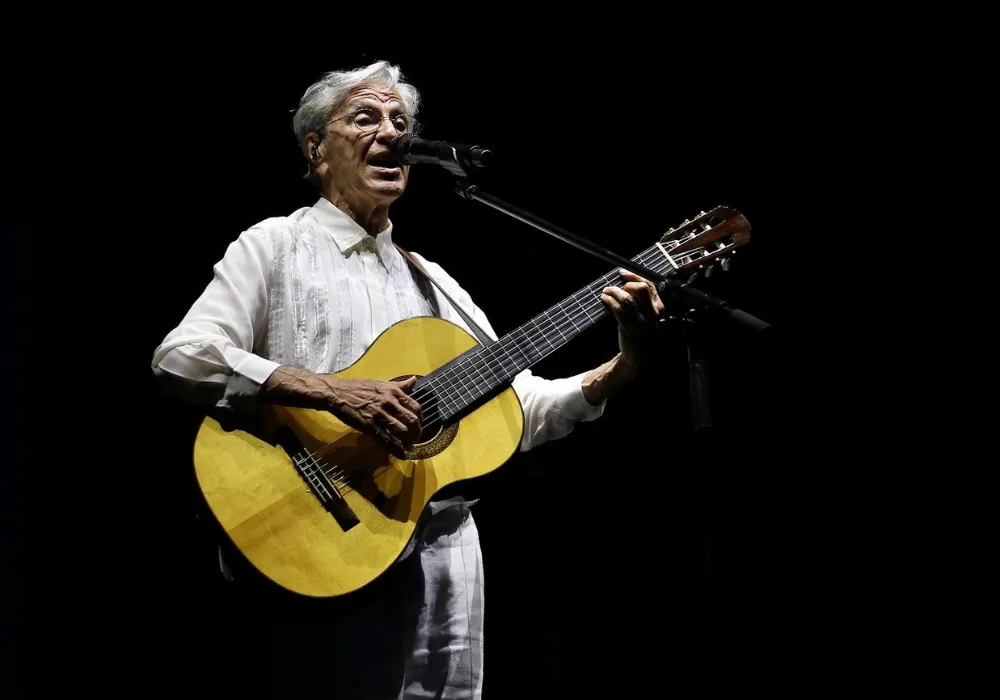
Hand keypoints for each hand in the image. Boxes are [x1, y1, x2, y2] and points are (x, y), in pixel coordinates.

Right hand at [262, 367, 421, 455]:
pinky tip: (401, 454)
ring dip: (408, 442)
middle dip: (417, 433)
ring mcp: (379, 415)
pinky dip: (396, 449)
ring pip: (401, 431)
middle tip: (416, 439)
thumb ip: (399, 385)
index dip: (421, 419)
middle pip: (411, 421)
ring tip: (410, 448)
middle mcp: (389, 403)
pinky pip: (386, 440)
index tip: (420, 425)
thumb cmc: (360, 388)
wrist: (338, 394)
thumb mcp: (381, 383)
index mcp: (393, 392)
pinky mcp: (369, 426)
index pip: (415, 407)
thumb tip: (415, 380)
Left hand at [600, 269, 665, 374]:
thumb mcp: (648, 316)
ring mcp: (641, 320)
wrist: (641, 357)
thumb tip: (627, 284)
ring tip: (606, 291)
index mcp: (658, 307)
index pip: (649, 285)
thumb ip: (643, 302)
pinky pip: (619, 310)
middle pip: (642, 288)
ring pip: (628, 298)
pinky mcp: (630, 328)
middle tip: (616, 287)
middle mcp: (652, 312)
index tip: (623, 273)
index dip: (634, 276)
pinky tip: (604, 299)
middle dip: (627, 284)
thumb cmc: (643, 334)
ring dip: (614, 292)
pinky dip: (610, 301)